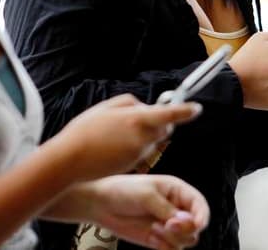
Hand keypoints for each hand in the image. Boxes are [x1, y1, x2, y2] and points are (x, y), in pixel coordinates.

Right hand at [50, 95, 201, 181]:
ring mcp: (138, 153)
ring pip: (152, 141)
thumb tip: (143, 107)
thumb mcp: (105, 108)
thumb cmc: (84, 131)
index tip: (197, 109)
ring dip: (144, 136)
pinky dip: (133, 148)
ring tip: (116, 134)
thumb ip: (128, 103)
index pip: (170, 114)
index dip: (185, 111)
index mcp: (137, 119)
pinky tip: (113, 146)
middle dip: (160, 123)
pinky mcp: (133, 164)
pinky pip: (141, 153)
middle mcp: (142, 137)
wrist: (70, 160)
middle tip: (140, 119)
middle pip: (164, 128)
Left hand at [85, 175, 208, 249]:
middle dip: (184, 229)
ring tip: (154, 229)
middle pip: (196, 226)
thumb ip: (168, 209)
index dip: (202, 216)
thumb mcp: (147, 195)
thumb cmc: (123, 191)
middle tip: (168, 225)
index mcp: (177, 191)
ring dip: (173, 238)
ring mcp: (168, 225)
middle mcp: (176, 208)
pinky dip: (164, 246)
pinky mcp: (158, 239)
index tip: (196, 224)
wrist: (100, 204)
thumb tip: (187, 222)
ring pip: (186, 240)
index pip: (199, 205)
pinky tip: (151, 237)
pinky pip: (172, 249)